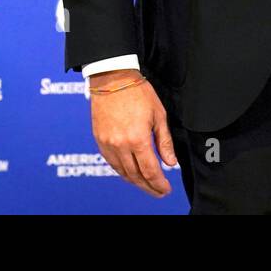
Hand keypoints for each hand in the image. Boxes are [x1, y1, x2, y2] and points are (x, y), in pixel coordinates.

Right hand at [89, 70, 176, 196]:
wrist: (112, 78)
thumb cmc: (138, 93)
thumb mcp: (158, 115)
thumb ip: (164, 142)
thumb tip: (171, 163)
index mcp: (137, 139)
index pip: (150, 171)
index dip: (159, 184)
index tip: (166, 189)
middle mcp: (120, 145)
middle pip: (135, 176)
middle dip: (148, 187)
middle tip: (158, 192)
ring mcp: (108, 144)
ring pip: (122, 172)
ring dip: (135, 181)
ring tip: (146, 185)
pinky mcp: (99, 140)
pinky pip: (111, 163)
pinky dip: (122, 171)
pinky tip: (130, 172)